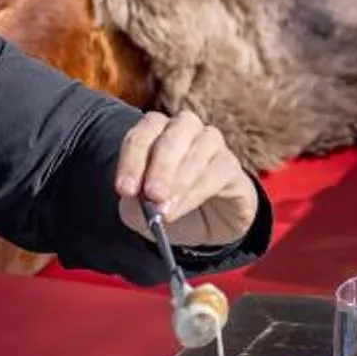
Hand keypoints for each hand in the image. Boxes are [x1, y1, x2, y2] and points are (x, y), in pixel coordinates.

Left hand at [114, 109, 258, 251]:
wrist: (201, 226)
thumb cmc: (166, 206)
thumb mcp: (140, 210)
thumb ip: (134, 202)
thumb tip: (138, 197)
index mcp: (156, 131)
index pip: (143, 133)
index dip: (132, 160)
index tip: (124, 190)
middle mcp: (186, 129)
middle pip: (174, 133)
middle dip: (161, 166)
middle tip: (152, 195)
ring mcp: (213, 144)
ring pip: (202, 147)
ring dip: (181, 179)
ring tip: (165, 209)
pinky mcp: (231, 166)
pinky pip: (220, 169)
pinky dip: (199, 190)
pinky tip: (184, 207)